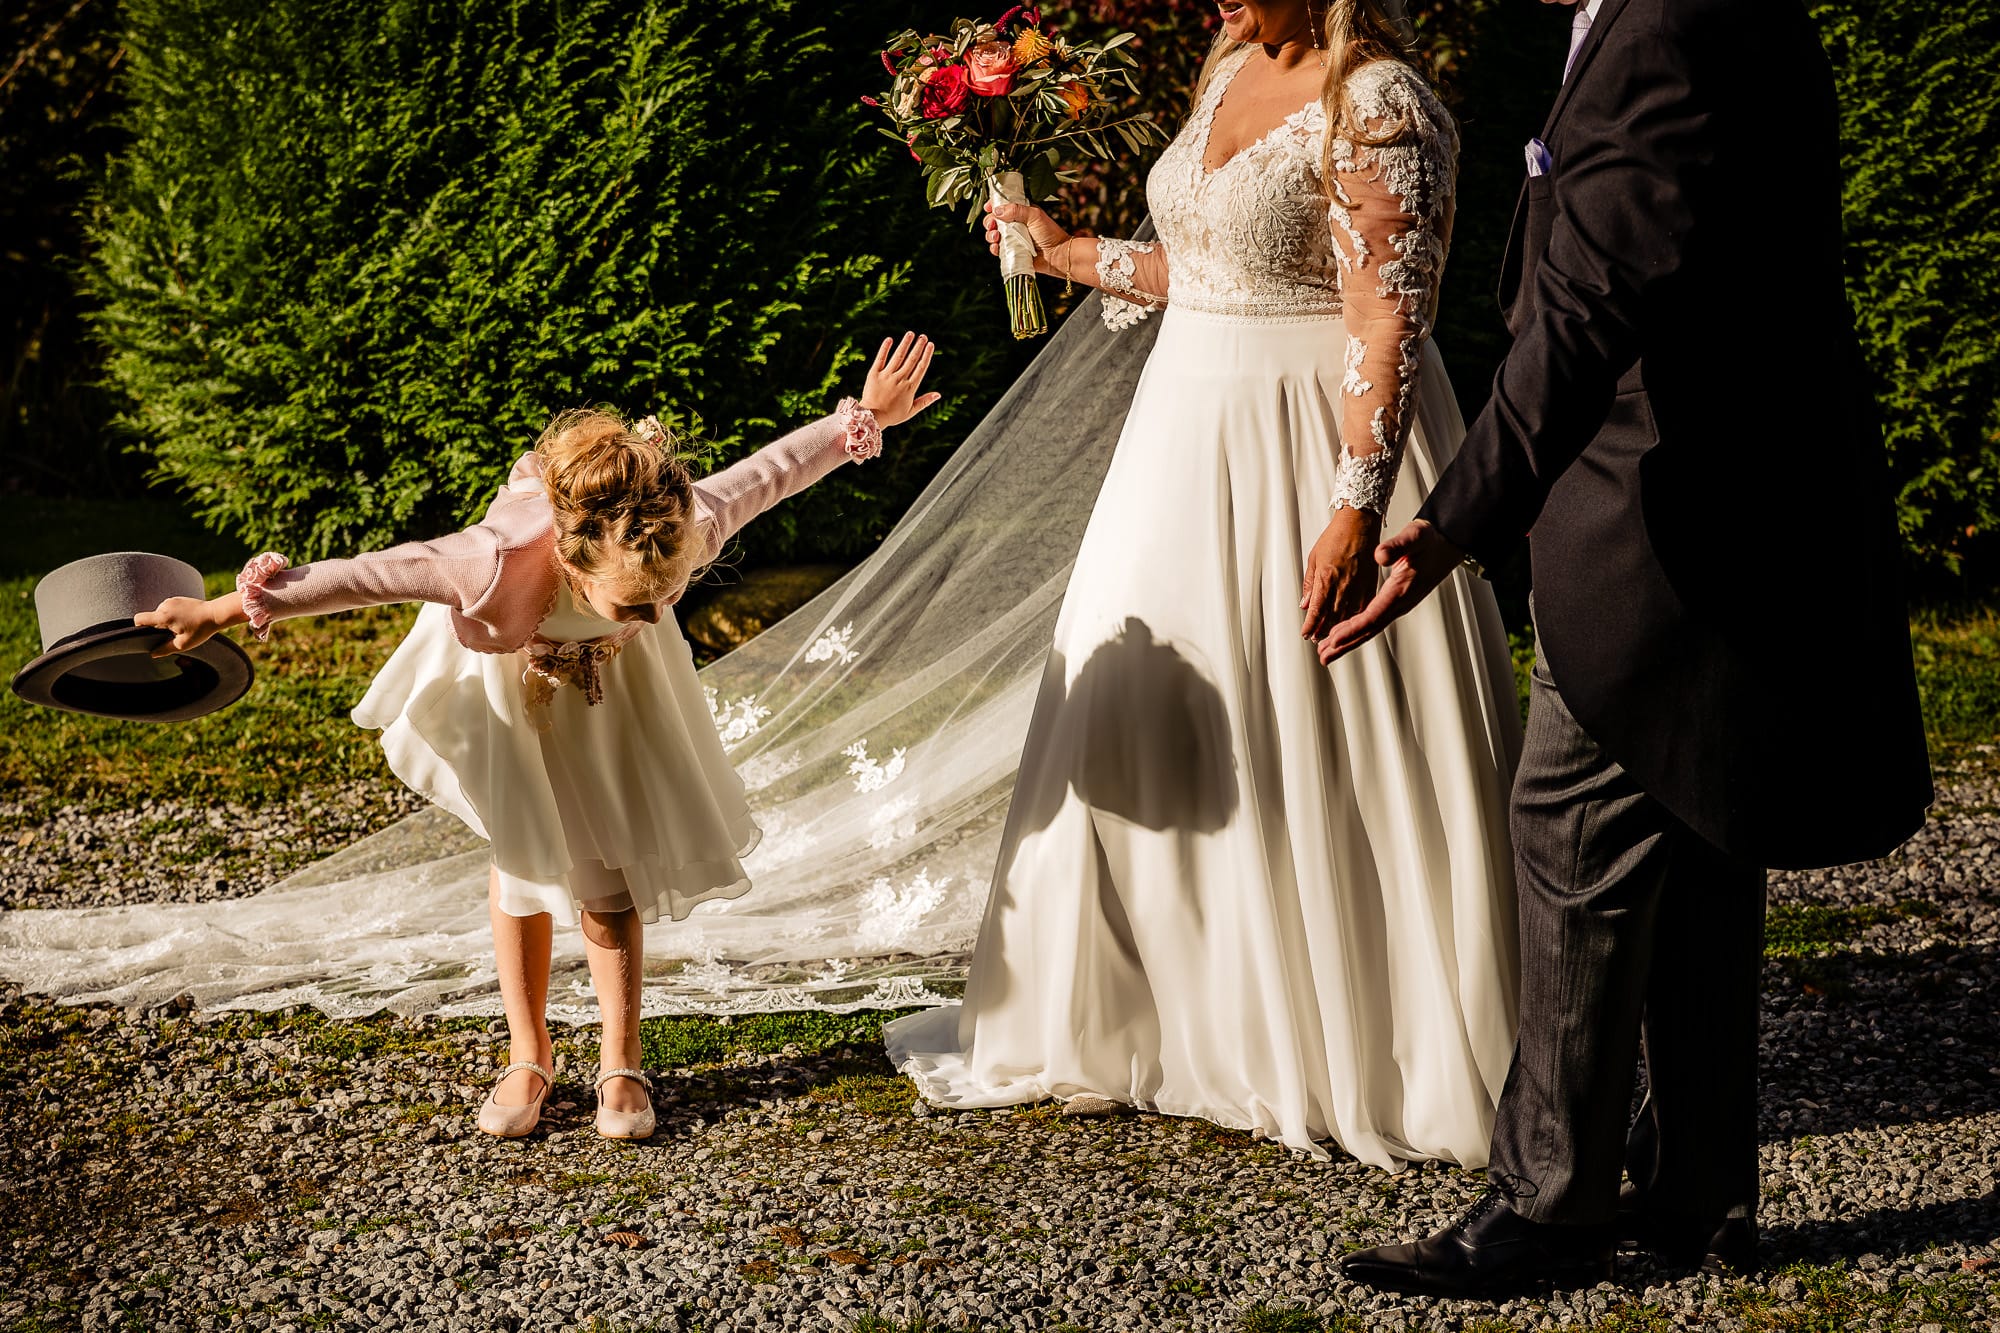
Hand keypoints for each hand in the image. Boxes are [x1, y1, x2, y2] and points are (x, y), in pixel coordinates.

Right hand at [134, 594, 235, 657]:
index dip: (138, 627)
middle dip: (158, 627)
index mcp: (163, 616)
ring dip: (166, 621)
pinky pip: (168, 609)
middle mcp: (164, 605)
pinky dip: (172, 615)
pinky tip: (185, 620)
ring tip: (182, 626)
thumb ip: (165, 649)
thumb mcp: (183, 644)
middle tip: (174, 633)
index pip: (139, 618)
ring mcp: (171, 600)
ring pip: (160, 614)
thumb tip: (152, 654)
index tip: (146, 634)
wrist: (216, 613)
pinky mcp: (177, 598)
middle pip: (151, 618)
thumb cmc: (201, 630)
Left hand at [858, 332, 941, 428]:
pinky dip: (885, 348)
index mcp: (910, 388)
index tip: (930, 345)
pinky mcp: (874, 374)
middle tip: (923, 336)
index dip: (926, 355)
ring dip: (905, 344)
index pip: (921, 367)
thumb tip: (939, 394)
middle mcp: (899, 379)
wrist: (872, 418)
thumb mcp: (911, 411)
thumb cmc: (892, 415)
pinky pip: (880, 358)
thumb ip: (925, 401)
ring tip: (910, 334)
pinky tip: (890, 339)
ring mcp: (886, 376)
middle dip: (918, 346)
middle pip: (911, 359)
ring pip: (898, 356)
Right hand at [984, 200, 1070, 276]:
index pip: (1002, 206)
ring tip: (996, 237)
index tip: (988, 207)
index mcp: (1020, 212)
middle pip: (994, 221)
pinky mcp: (1012, 252)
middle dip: (989, 222)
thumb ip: (1016, 210)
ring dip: (990, 235)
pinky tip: (997, 248)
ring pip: (993, 235)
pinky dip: (994, 249)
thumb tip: (997, 210)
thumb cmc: (1049, 233)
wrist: (1057, 255)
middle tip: (992, 225)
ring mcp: (1012, 239)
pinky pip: (998, 250)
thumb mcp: (1034, 215)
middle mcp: (1015, 225)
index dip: (993, 205)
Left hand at [1300, 507, 1382, 642]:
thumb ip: (1310, 583)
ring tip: (1330, 638)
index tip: (1306, 634)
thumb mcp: (1314, 558)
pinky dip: (1354, 617)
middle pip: (1332, 617)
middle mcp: (1343, 585)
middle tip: (1316, 641)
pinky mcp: (1371, 584)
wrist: (1360, 522)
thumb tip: (1305, 604)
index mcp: (1327, 578)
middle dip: (1322, 631)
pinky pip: (1363, 607)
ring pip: (1347, 615)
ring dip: (1337, 628)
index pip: (1317, 609)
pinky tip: (1349, 623)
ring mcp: (1359, 585)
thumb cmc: (1336, 536)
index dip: (1310, 625)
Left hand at [1316, 519, 1466, 663]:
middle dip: (1346, 644)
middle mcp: (1400, 602)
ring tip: (1328, 651)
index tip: (1333, 639)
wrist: (1449, 542)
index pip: (1372, 616)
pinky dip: (1357, 629)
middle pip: (1369, 629)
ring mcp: (1400, 604)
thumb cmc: (1432, 540)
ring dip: (1349, 640)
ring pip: (1370, 628)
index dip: (1352, 629)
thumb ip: (1398, 546)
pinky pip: (1374, 620)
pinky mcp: (1398, 601)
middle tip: (1324, 656)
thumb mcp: (1415, 536)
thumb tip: (1380, 556)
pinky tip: (1345, 633)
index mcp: (1401, 590)